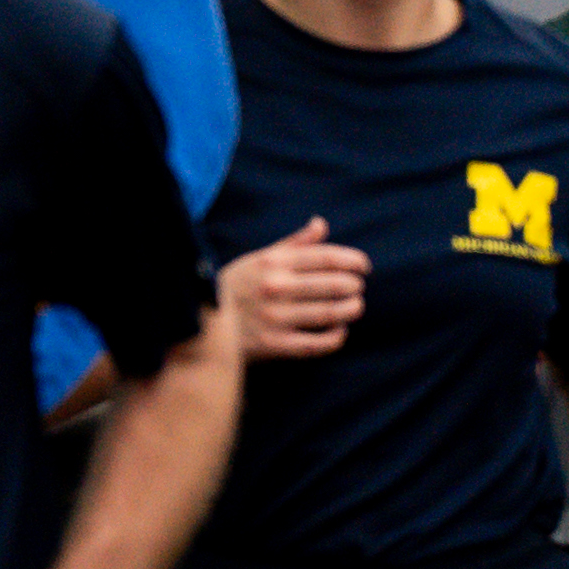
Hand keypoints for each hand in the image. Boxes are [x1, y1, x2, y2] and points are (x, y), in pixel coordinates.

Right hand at [222, 216, 367, 359]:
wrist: (204, 323)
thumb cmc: (237, 286)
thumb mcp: (260, 257)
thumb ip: (294, 243)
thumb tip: (321, 224)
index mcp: (274, 262)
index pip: (325, 257)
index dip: (352, 260)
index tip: (364, 266)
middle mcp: (277, 288)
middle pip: (333, 285)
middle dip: (353, 285)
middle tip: (358, 287)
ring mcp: (276, 318)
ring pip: (329, 313)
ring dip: (351, 309)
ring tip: (355, 306)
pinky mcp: (275, 344)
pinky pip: (315, 344)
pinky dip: (334, 338)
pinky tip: (340, 331)